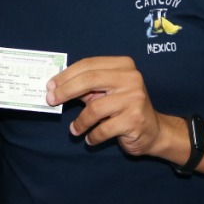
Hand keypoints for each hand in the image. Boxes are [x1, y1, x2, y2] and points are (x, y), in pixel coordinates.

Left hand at [46, 56, 173, 158]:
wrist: (153, 131)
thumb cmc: (124, 108)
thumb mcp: (106, 92)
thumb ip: (86, 87)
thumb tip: (56, 87)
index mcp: (123, 66)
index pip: (89, 65)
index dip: (66, 75)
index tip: (50, 86)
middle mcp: (131, 78)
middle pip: (89, 80)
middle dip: (65, 91)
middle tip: (50, 100)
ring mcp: (134, 99)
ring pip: (94, 109)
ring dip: (79, 122)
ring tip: (74, 130)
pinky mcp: (134, 120)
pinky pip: (102, 129)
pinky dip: (92, 136)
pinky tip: (89, 139)